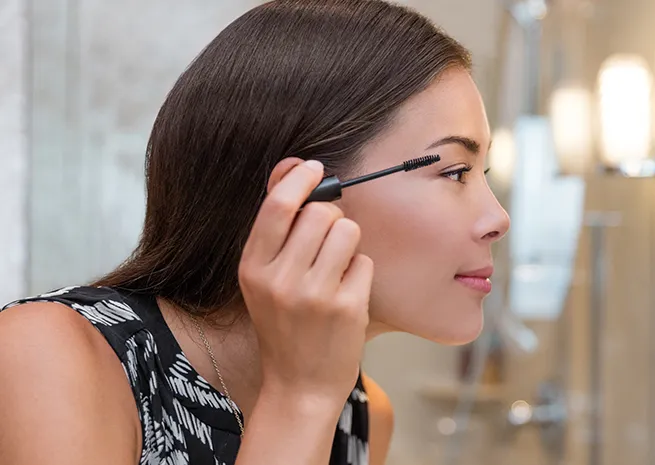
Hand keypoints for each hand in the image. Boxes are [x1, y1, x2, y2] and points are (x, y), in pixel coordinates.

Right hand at [238, 158, 372, 401]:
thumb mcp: (264, 279)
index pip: (278, 205)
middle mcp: (280, 279)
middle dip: (332, 218)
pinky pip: (365, 262)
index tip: (315, 169)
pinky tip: (347, 295)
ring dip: (349, 243)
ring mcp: (314, 294)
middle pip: (321, 213)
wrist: (299, 385)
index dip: (300, 178)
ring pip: (348, 231)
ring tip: (337, 269)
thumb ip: (276, 227)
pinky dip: (360, 273)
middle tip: (328, 241)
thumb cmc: (285, 325)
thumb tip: (290, 165)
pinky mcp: (345, 307)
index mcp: (253, 267)